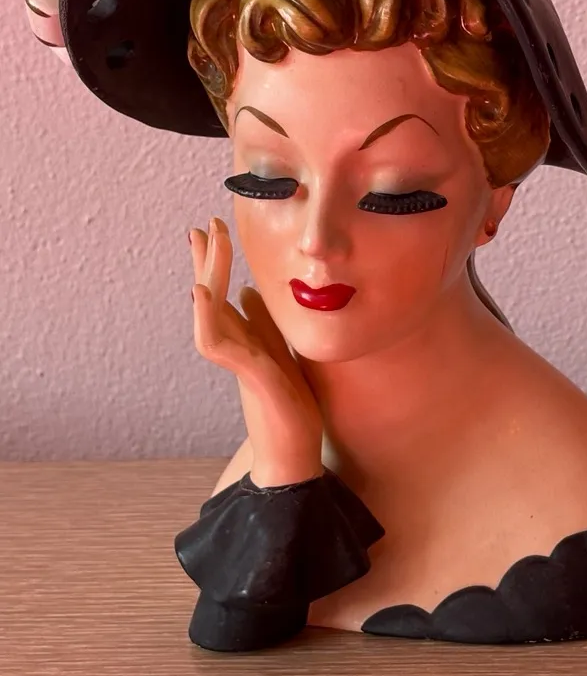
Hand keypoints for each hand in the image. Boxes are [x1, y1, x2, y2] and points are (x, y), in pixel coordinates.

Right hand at [190, 217, 322, 487]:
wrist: (294, 451)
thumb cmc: (288, 406)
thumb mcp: (279, 352)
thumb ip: (262, 325)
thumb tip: (250, 292)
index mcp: (243, 338)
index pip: (223, 292)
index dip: (216, 262)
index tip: (214, 228)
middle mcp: (234, 346)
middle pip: (211, 294)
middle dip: (207, 258)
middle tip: (202, 224)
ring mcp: (237, 360)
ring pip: (208, 310)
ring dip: (205, 274)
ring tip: (203, 241)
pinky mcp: (248, 375)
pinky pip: (217, 342)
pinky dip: (207, 316)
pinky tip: (203, 291)